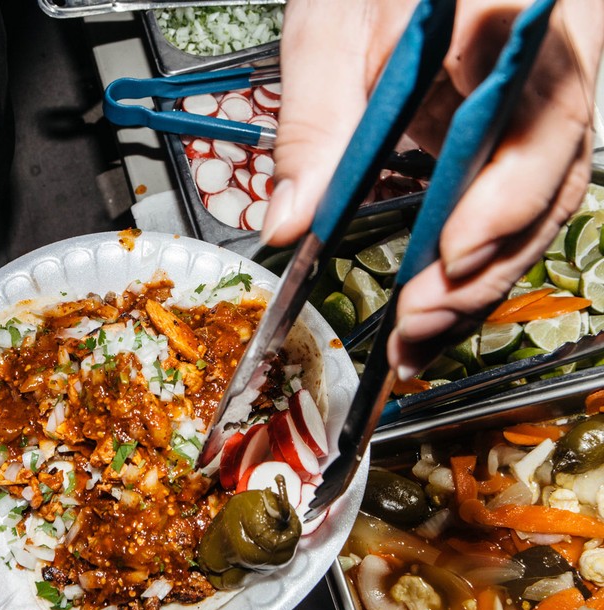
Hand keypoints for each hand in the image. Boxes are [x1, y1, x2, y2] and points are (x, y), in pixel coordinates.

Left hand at [262, 0, 603, 378]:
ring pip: (544, 200)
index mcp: (510, 6)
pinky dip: (477, 260)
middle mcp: (553, 54)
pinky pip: (519, 198)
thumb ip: (315, 123)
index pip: (534, 108)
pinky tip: (437, 305)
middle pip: (551, 175)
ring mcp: (551, 90)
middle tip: (417, 322)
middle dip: (484, 263)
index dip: (503, 195)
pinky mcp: (528, 125)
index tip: (452, 253)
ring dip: (481, 280)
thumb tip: (293, 223)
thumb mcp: (327, 26)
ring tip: (418, 339)